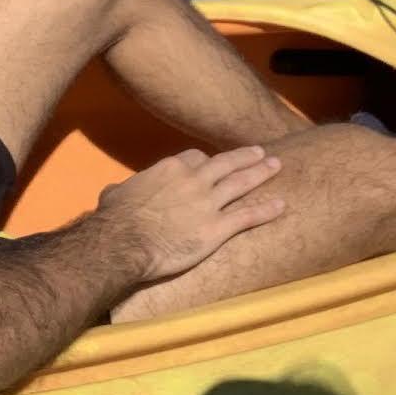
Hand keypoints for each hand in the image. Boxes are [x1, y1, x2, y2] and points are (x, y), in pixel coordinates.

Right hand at [96, 145, 285, 283]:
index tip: (212, 163)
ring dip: (261, 173)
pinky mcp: (216, 229)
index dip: (206, 161)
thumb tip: (114, 192)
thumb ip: (122, 190)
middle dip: (244, 157)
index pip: (195, 157)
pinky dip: (266, 210)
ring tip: (277, 165)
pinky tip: (281, 205)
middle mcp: (194, 180)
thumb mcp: (114, 195)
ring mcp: (207, 203)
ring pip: (241, 183)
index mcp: (170, 169)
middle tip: (260, 152)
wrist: (124, 241)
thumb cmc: (114, 219)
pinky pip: (247, 216)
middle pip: (225, 163)